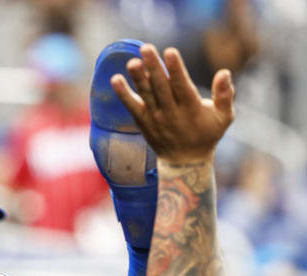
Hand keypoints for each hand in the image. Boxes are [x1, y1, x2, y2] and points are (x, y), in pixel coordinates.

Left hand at [110, 44, 234, 163]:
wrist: (184, 161)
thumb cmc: (207, 134)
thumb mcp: (224, 117)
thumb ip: (225, 95)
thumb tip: (225, 73)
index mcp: (192, 109)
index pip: (182, 86)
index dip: (176, 69)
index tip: (170, 51)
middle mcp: (172, 113)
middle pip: (161, 87)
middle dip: (153, 67)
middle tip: (146, 48)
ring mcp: (155, 118)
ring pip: (146, 95)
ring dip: (138, 78)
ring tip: (132, 62)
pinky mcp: (143, 122)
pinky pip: (131, 106)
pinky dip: (123, 94)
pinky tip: (115, 79)